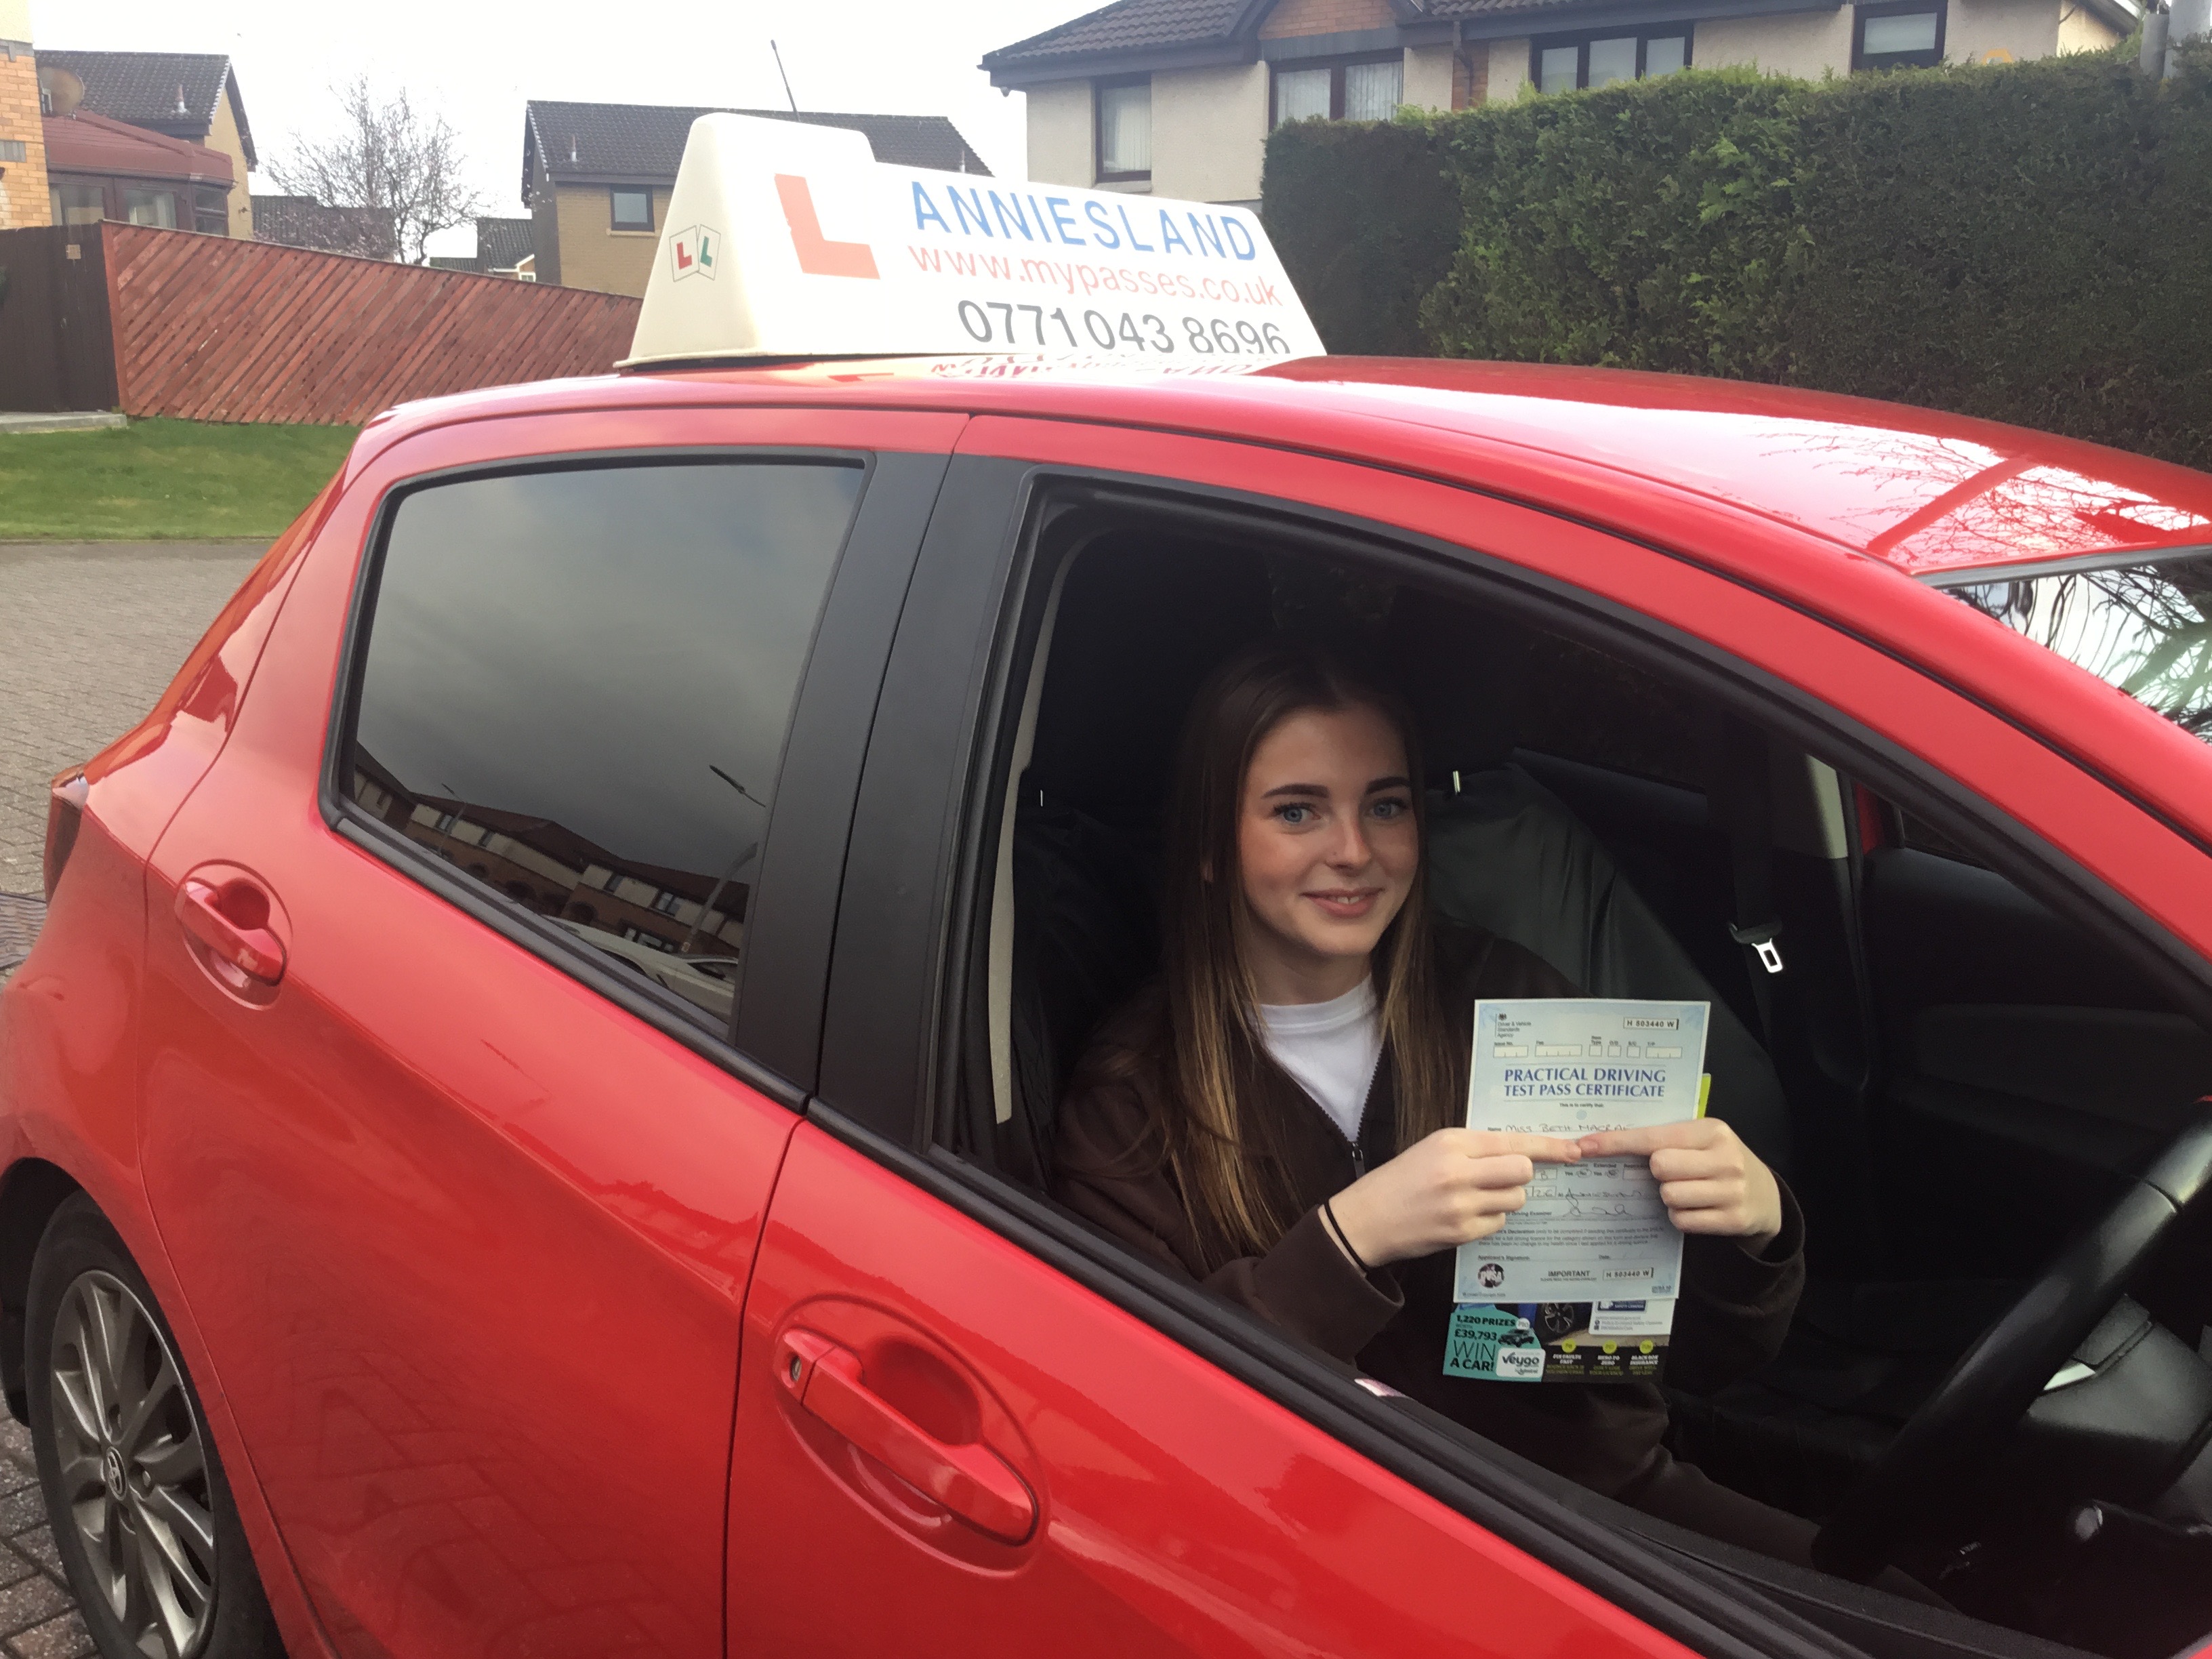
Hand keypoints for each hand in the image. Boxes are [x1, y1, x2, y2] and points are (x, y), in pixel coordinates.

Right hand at [1327, 1129, 1581, 1268]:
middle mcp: (1459, 1171)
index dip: (1548, 1146)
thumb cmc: (1402, 1178)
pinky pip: (1498, 1222)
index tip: (1573, 1150)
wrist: (1367, 1218)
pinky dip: (1489, 1218)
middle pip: (1523, 1171)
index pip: (1512, 1141)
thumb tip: (1522, 1152)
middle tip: (1501, 1178)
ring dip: (1504, 1198)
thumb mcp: (1433, 1148)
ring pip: (1515, 1199)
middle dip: (1520, 1175)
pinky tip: (1464, 1215)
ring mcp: (1461, 1205)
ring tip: (1476, 1197)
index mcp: (1452, 1142)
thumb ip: (1474, 1147)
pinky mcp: (1462, 1232)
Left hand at [1575, 1119, 1782, 1249]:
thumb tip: (1603, 1144)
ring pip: (1670, 1196)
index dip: (1617, 1142)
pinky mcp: (1734, 1219)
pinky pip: (1683, 1220)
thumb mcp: (1701, 1141)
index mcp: (1711, 1130)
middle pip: (1660, 1167)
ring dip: (1669, 1198)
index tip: (1585, 1146)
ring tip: (1689, 1191)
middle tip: (1673, 1173)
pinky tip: (1699, 1208)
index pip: (1653, 1137)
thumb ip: (1665, 1139)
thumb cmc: (1718, 1162)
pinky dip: (1682, 1217)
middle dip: (1658, 1174)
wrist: (1767, 1196)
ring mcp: (1732, 1190)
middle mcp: (1725, 1158)